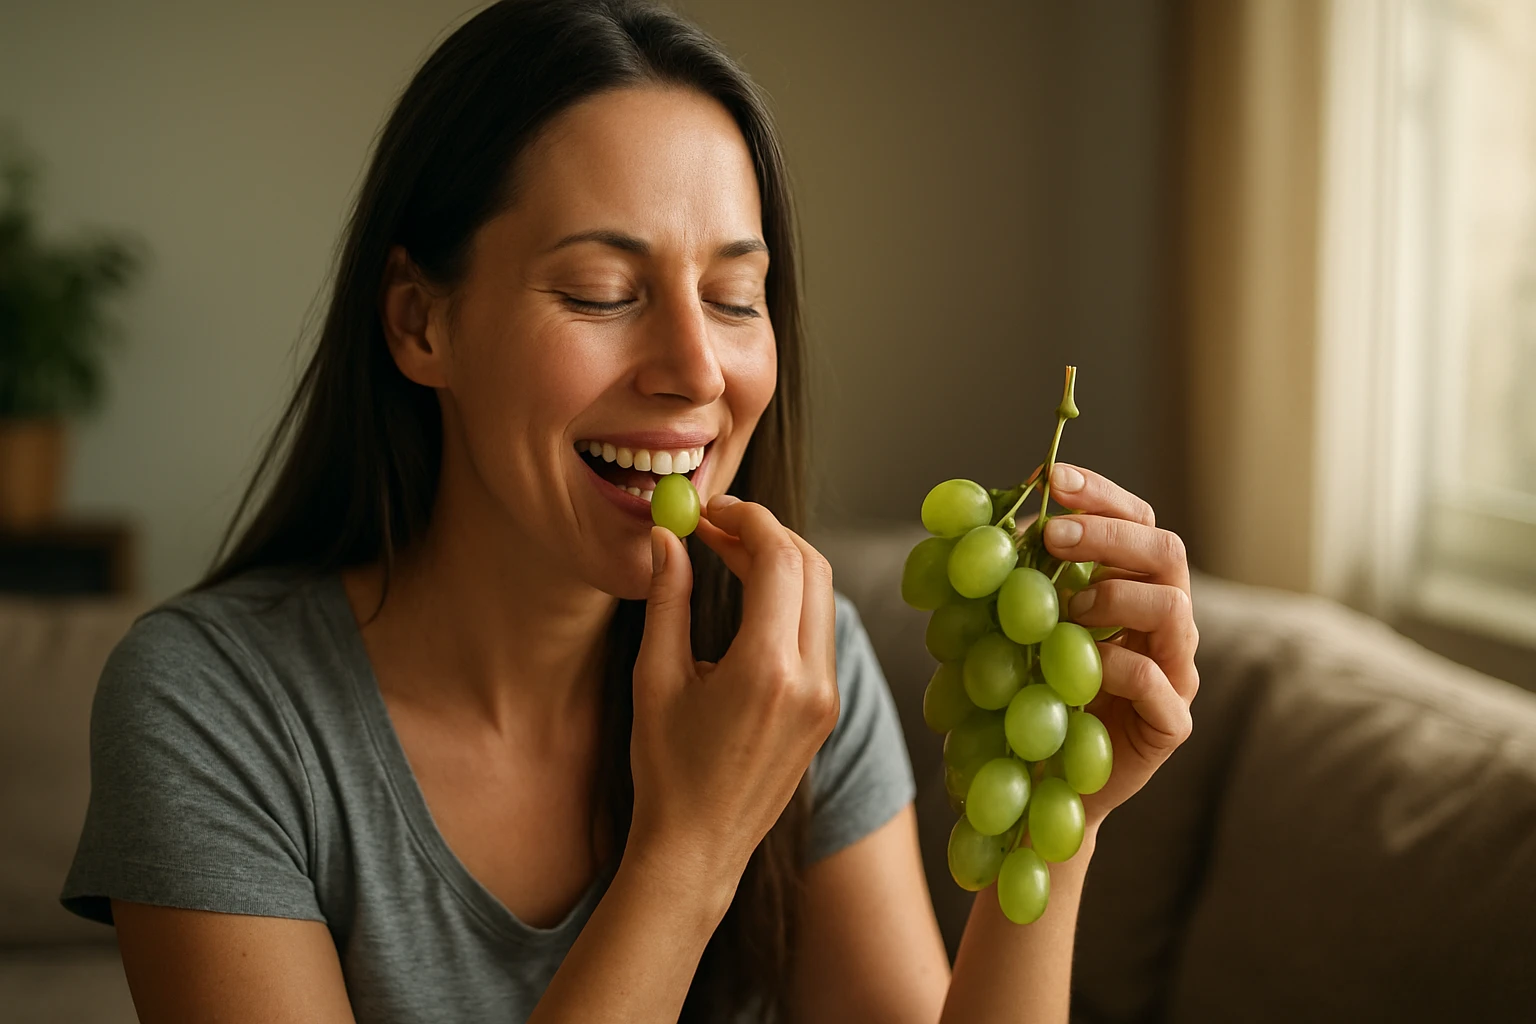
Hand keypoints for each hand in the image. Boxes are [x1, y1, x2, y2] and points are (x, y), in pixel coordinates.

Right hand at [627, 495, 839, 888]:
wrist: (698, 849)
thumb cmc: (665, 768)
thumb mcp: (654, 679)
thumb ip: (668, 600)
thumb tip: (667, 537)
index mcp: (767, 672)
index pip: (780, 560)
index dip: (748, 520)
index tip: (710, 509)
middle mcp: (811, 681)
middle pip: (812, 568)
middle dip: (768, 533)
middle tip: (718, 524)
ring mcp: (827, 697)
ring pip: (821, 596)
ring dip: (781, 562)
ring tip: (727, 553)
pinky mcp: (827, 708)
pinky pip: (818, 630)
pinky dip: (790, 599)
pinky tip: (748, 596)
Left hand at [1039, 463, 1197, 829]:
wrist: (1032, 782)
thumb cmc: (1023, 694)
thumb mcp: (1005, 624)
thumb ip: (1007, 574)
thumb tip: (982, 512)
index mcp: (1132, 588)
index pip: (1136, 522)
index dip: (1100, 495)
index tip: (1054, 477)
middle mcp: (1164, 623)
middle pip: (1166, 552)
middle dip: (1109, 534)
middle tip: (1054, 538)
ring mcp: (1175, 672)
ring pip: (1174, 609)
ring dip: (1113, 596)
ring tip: (1064, 610)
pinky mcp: (1171, 723)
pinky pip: (1156, 680)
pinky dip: (1113, 664)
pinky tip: (1074, 669)